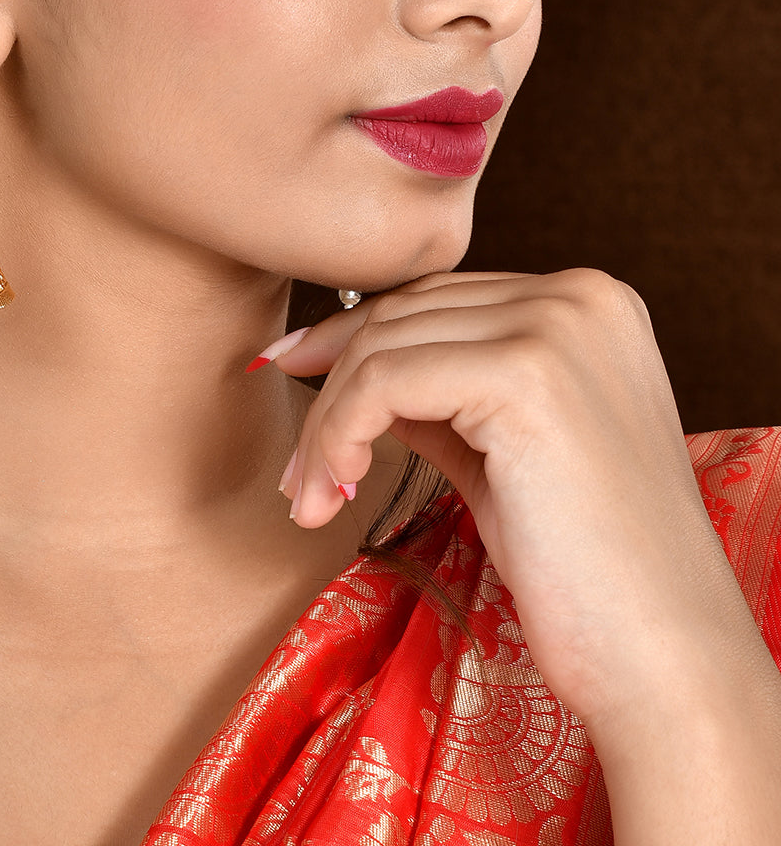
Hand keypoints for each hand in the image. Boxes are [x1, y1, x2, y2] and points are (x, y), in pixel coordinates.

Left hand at [267, 268, 757, 727]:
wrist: (660, 654)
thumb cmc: (580, 563)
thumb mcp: (498, 450)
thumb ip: (438, 395)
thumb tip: (345, 367)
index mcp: (588, 304)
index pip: (436, 300)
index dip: (352, 340)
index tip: (291, 370)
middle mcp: (579, 296)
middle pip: (403, 316)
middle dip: (330, 389)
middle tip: (297, 469)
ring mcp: (558, 327)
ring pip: (383, 347)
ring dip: (326, 426)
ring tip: (309, 495)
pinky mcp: (526, 374)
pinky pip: (384, 382)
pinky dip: (339, 434)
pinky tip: (333, 489)